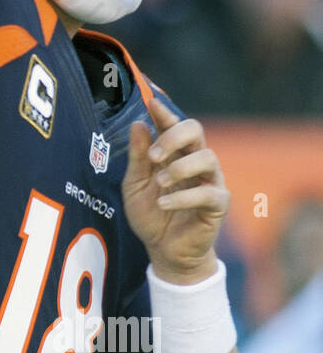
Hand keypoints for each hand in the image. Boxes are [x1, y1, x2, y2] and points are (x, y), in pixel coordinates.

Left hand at [122, 95, 228, 282]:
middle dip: (174, 136)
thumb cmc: (150, 214)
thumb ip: (138, 157)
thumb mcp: (134, 185)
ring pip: (207, 157)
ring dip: (180, 167)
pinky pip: (209, 193)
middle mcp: (195, 162)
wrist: (163, 250)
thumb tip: (139, 123)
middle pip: (196, 131)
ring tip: (160, 183)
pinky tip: (164, 203)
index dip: (164, 112)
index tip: (152, 102)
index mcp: (174, 153)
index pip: (173, 125)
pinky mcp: (217, 204)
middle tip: (153, 155)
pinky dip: (184, 197)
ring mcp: (210, 181)